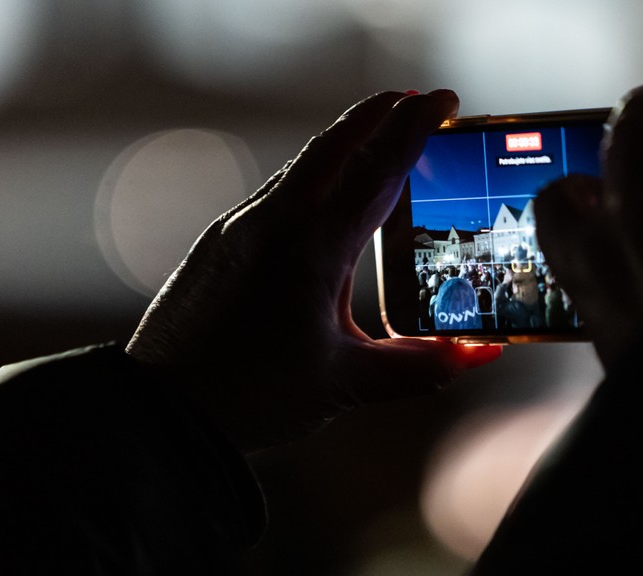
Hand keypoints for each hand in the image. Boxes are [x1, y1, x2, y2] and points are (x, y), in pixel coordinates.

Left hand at [126, 91, 501, 450]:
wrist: (163, 408)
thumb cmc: (252, 395)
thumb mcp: (347, 382)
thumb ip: (420, 365)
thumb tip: (479, 352)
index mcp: (313, 248)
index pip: (377, 169)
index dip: (415, 128)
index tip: (445, 99)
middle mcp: (274, 222)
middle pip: (336, 144)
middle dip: (380, 114)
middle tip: (418, 100)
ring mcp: (241, 227)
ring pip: (303, 164)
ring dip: (345, 142)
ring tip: (377, 138)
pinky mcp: (221, 242)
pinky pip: (276, 191)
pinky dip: (313, 176)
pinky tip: (324, 197)